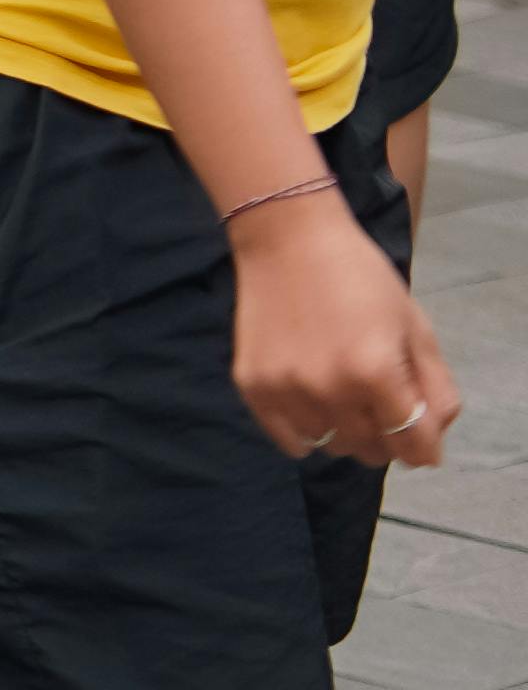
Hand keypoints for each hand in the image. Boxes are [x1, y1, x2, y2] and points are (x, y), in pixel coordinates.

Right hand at [236, 193, 457, 464]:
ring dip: (345, 432)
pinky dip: (305, 435)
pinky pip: (287, 439)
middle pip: (371, 450)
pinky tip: (313, 409)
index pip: (413, 444)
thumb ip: (435, 387)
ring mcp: (286, 389)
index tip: (422, 443)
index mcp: (377, 372)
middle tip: (382, 411)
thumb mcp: (415, 326)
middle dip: (387, 439)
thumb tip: (431, 438)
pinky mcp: (253, 385)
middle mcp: (329, 389)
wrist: (287, 239)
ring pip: (330, 445)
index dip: (425, 448)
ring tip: (344, 399)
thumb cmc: (361, 278)